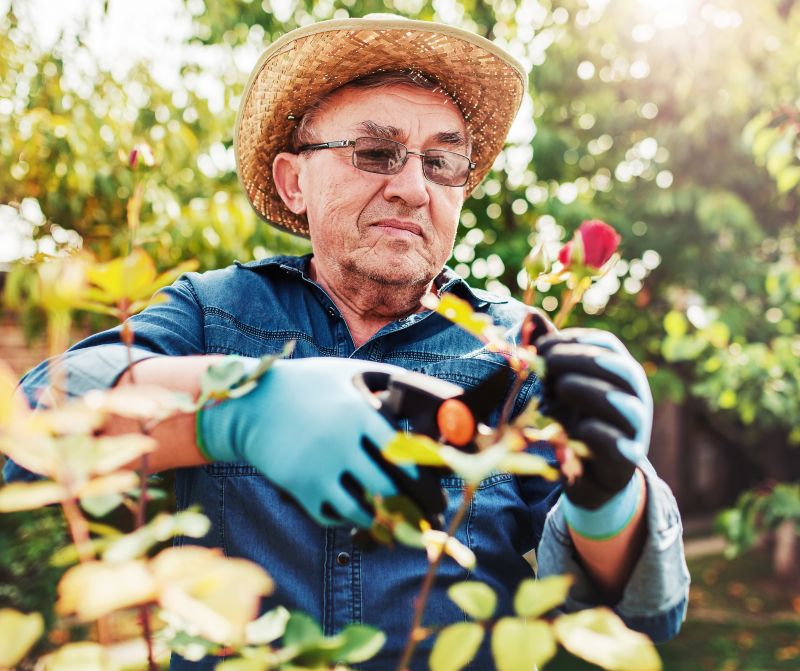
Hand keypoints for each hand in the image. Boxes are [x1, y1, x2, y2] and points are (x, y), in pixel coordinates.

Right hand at [198, 357, 414, 527]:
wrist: (252, 401)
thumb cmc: (309, 383)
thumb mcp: (349, 372)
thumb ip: (389, 380)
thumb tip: (434, 392)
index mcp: (358, 413)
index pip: (402, 452)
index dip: (423, 475)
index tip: (432, 486)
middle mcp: (340, 442)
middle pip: (387, 487)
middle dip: (412, 505)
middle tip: (427, 516)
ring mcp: (318, 467)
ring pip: (362, 510)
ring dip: (383, 521)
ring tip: (397, 524)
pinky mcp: (299, 486)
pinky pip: (333, 516)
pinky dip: (351, 520)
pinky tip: (363, 516)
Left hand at [535, 329, 651, 519]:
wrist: (592, 475)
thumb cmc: (576, 420)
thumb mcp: (562, 386)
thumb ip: (551, 355)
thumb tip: (530, 316)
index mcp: (620, 374)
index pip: (608, 345)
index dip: (576, 340)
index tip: (543, 345)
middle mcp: (634, 397)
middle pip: (620, 369)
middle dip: (581, 360)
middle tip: (546, 362)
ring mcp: (634, 429)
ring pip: (625, 405)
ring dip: (592, 391)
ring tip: (562, 386)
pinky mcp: (624, 460)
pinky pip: (618, 444)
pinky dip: (599, 433)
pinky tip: (579, 427)